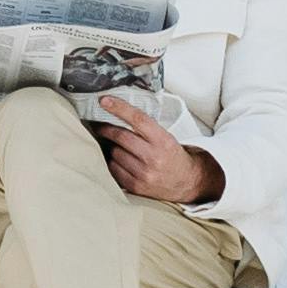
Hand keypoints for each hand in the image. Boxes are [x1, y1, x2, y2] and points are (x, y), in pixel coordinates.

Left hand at [96, 94, 222, 206]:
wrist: (186, 182)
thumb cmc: (172, 156)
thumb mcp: (165, 137)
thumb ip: (144, 126)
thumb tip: (116, 111)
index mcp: (163, 141)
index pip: (138, 119)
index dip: (119, 108)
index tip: (104, 101)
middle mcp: (154, 158)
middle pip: (121, 136)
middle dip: (106, 128)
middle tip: (100, 124)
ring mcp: (144, 174)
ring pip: (114, 153)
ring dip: (111, 147)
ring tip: (116, 146)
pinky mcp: (136, 186)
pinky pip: (113, 169)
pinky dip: (112, 162)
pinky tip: (119, 160)